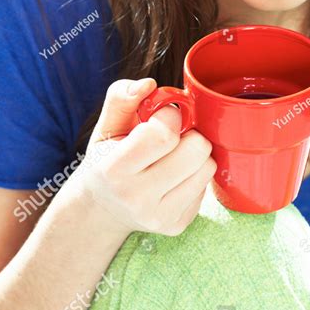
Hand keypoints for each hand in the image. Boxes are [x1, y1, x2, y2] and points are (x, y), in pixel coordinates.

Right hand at [69, 78, 215, 236]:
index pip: (163, 134)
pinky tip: (174, 177)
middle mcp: (137, 198)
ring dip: (195, 155)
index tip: (161, 117)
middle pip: (196, 149)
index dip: (170, 116)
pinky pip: (207, 186)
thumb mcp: (106, 126)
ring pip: (208, 166)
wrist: (101, 210)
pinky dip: (194, 175)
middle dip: (188, 134)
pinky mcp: (178, 225)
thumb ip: (121, 97)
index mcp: (114, 170)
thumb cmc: (106, 160)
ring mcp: (160, 216)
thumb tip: (149, 84)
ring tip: (172, 157)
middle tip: (171, 137)